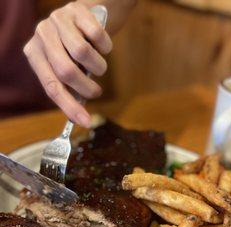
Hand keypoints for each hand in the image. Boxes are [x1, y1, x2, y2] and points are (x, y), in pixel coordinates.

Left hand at [24, 2, 112, 126]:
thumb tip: (79, 118)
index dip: (70, 106)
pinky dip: (106, 47)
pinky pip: (97, 36)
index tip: (86, 122)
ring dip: (99, 66)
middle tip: (96, 92)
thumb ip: (69, 88)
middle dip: (86, 88)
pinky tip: (103, 45)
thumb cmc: (77, 49)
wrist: (89, 15)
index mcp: (35, 54)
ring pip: (82, 53)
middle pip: (66, 70)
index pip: (51, 86)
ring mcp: (58, 19)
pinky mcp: (77, 9)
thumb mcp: (68, 67)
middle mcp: (41, 34)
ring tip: (99, 66)